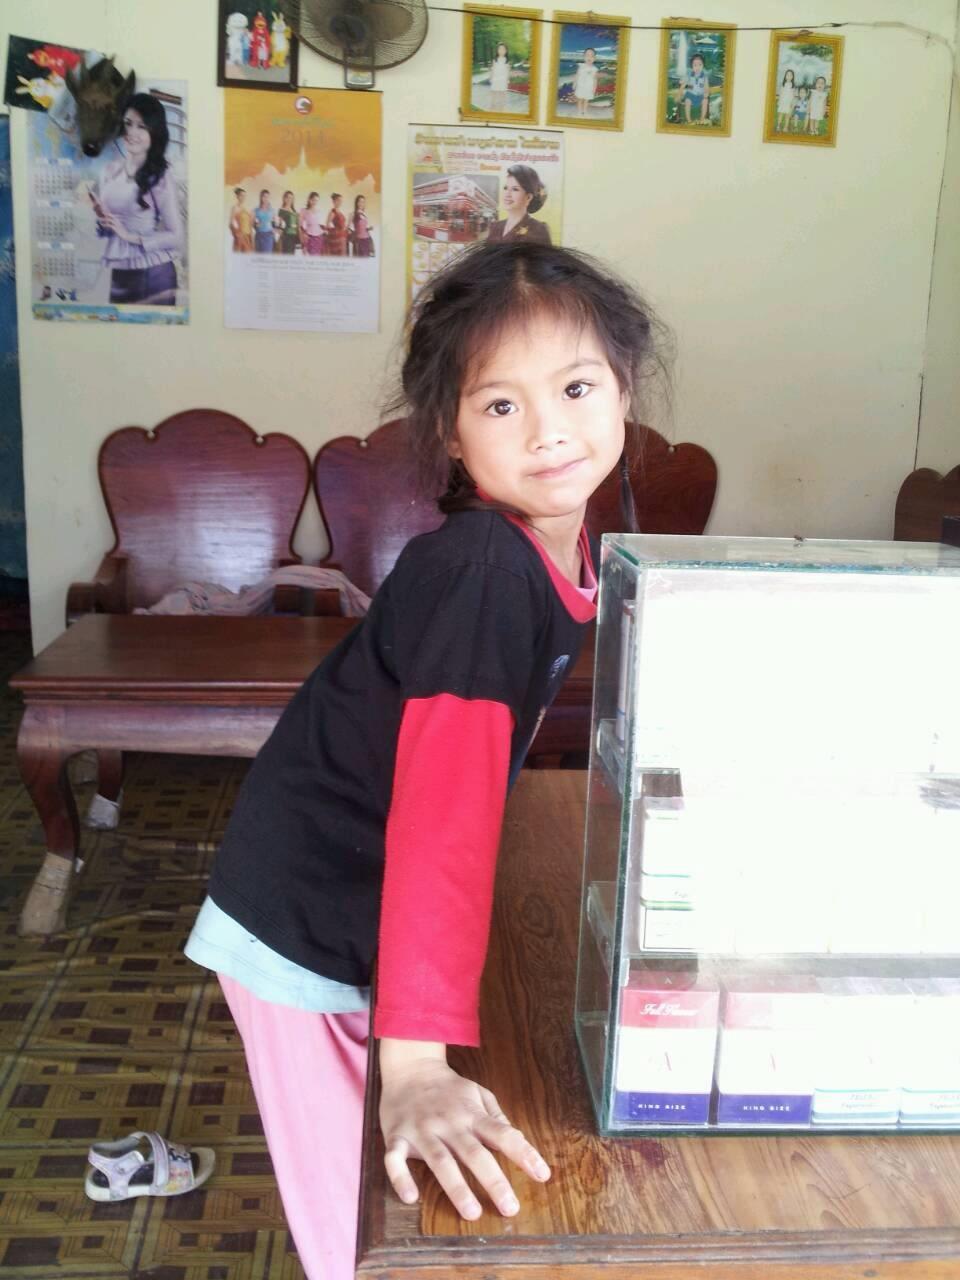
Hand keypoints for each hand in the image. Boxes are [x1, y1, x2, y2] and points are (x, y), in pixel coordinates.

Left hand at [97, 212, 136, 242]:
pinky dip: (105, 224)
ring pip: (109, 220)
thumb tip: (110, 225)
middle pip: (110, 216)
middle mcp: (117, 221)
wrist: (126, 236)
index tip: (102, 213)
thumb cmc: (122, 233)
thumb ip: (114, 225)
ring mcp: (116, 224)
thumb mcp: (118, 227)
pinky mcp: (115, 228)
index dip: (107, 214)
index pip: (111, 215)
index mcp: (117, 221)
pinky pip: (109, 225)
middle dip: (105, 214)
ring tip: (99, 219)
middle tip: (99, 214)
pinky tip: (102, 225)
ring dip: (103, 219)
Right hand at [379, 1048, 549, 1219]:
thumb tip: (518, 1140)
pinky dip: (401, 1178)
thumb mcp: (477, 1093)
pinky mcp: (396, 1136)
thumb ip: (497, 1117)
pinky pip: (395, 1160)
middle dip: (493, 1181)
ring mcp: (422, 1130)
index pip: (502, 1134)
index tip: (543, 1175)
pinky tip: (411, 1198)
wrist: (409, 1066)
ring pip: (440, 1161)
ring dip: (456, 1187)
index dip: (524, 1153)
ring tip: (472, 1212)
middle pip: (474, 1153)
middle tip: (511, 1208)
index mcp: (471, 1114)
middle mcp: (449, 1123)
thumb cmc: (448, 1087)